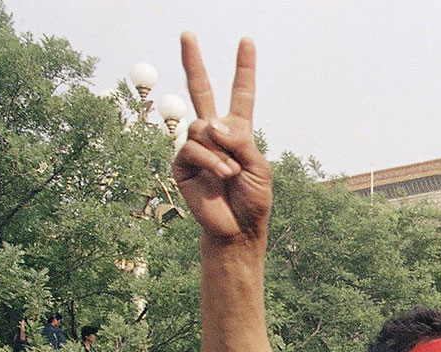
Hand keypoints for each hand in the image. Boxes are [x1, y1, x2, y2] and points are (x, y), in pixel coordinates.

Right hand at [173, 33, 272, 241]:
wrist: (237, 228)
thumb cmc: (253, 199)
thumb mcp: (258, 166)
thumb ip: (240, 140)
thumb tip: (211, 123)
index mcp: (238, 130)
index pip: (241, 93)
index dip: (244, 69)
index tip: (246, 41)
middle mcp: (215, 133)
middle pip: (202, 90)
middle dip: (194, 62)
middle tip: (187, 34)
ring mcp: (196, 145)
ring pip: (201, 127)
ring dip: (220, 152)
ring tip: (231, 174)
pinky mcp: (182, 162)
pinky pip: (193, 148)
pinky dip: (211, 161)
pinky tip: (221, 176)